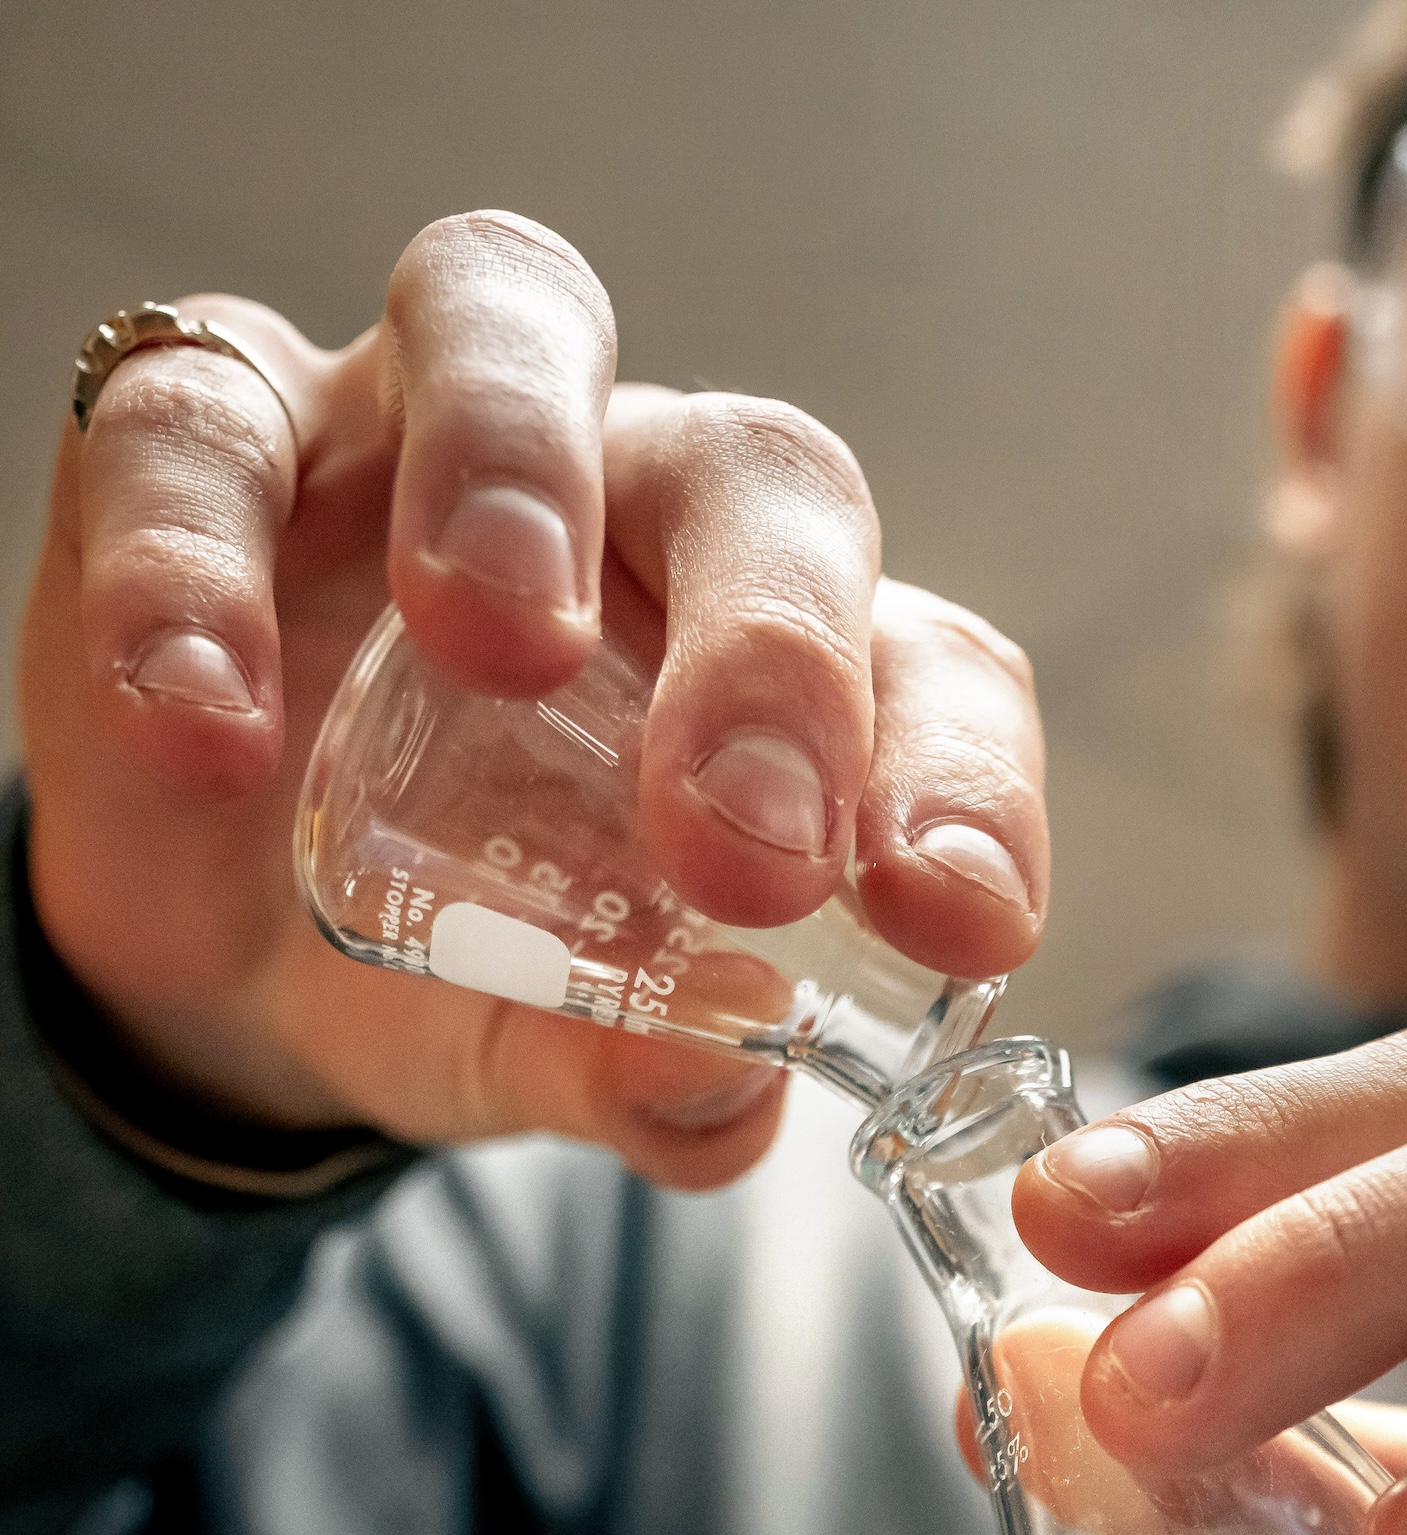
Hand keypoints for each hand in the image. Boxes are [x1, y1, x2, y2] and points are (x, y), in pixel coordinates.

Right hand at [19, 213, 1044, 1187]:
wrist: (226, 961)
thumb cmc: (460, 968)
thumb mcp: (553, 1046)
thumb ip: (647, 1075)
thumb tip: (722, 1090)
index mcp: (779, 659)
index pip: (925, 665)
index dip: (961, 773)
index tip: (955, 917)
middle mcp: (633, 508)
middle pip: (753, 474)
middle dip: (769, 643)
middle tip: (743, 839)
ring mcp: (415, 434)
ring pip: (506, 319)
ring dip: (516, 468)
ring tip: (497, 643)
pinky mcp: (204, 439)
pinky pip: (193, 430)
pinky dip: (196, 564)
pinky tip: (212, 730)